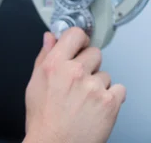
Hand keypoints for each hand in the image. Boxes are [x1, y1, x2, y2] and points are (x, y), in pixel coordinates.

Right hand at [24, 28, 125, 142]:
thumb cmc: (43, 117)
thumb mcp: (35, 82)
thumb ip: (44, 56)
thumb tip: (49, 38)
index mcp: (54, 64)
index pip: (75, 34)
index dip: (78, 40)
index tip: (78, 45)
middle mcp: (75, 72)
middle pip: (94, 53)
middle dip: (88, 65)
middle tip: (78, 81)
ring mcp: (94, 86)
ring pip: (105, 74)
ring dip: (98, 84)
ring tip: (84, 99)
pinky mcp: (110, 101)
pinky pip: (118, 89)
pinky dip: (110, 97)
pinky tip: (95, 106)